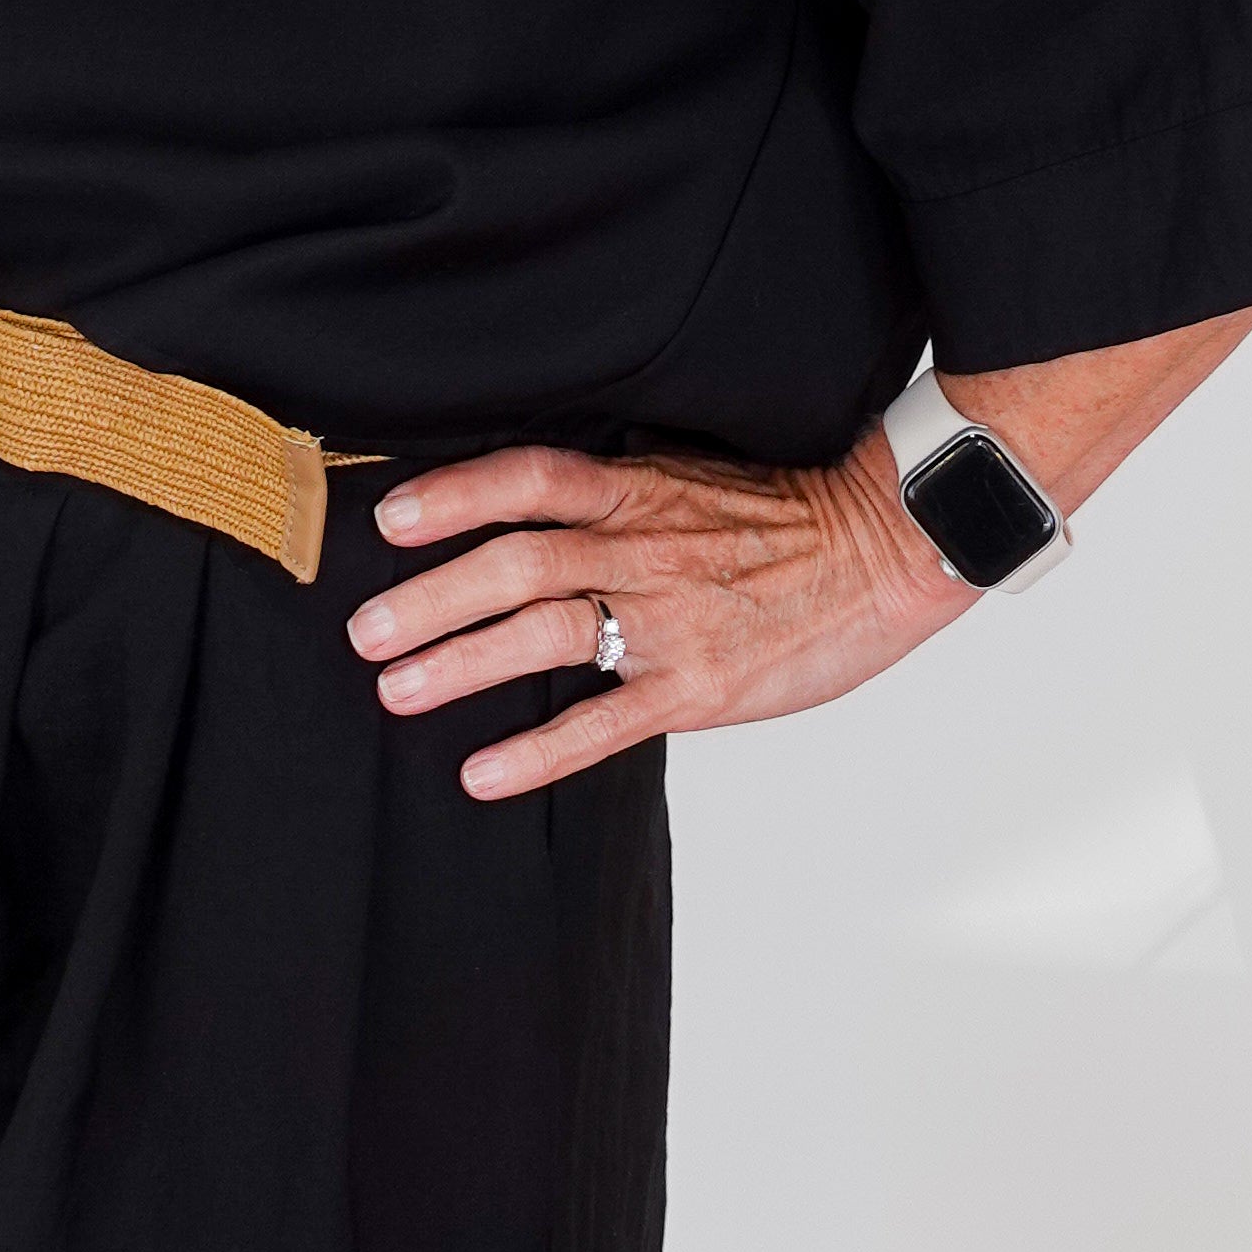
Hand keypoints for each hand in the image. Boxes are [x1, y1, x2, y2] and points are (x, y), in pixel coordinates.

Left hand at [344, 432, 969, 802]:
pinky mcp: (698, 685)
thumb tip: (523, 516)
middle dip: (431, 598)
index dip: (454, 495)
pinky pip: (603, 722)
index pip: (530, 480)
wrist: (887, 550)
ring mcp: (671, 618)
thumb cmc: (786, 518)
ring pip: (545, 633)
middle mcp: (645, 547)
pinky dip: (537, 751)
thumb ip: (612, 501)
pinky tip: (482, 772)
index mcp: (640, 490)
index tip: (389, 519)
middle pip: (517, 563)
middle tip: (364, 632)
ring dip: (460, 664)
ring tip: (395, 691)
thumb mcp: (692, 481)